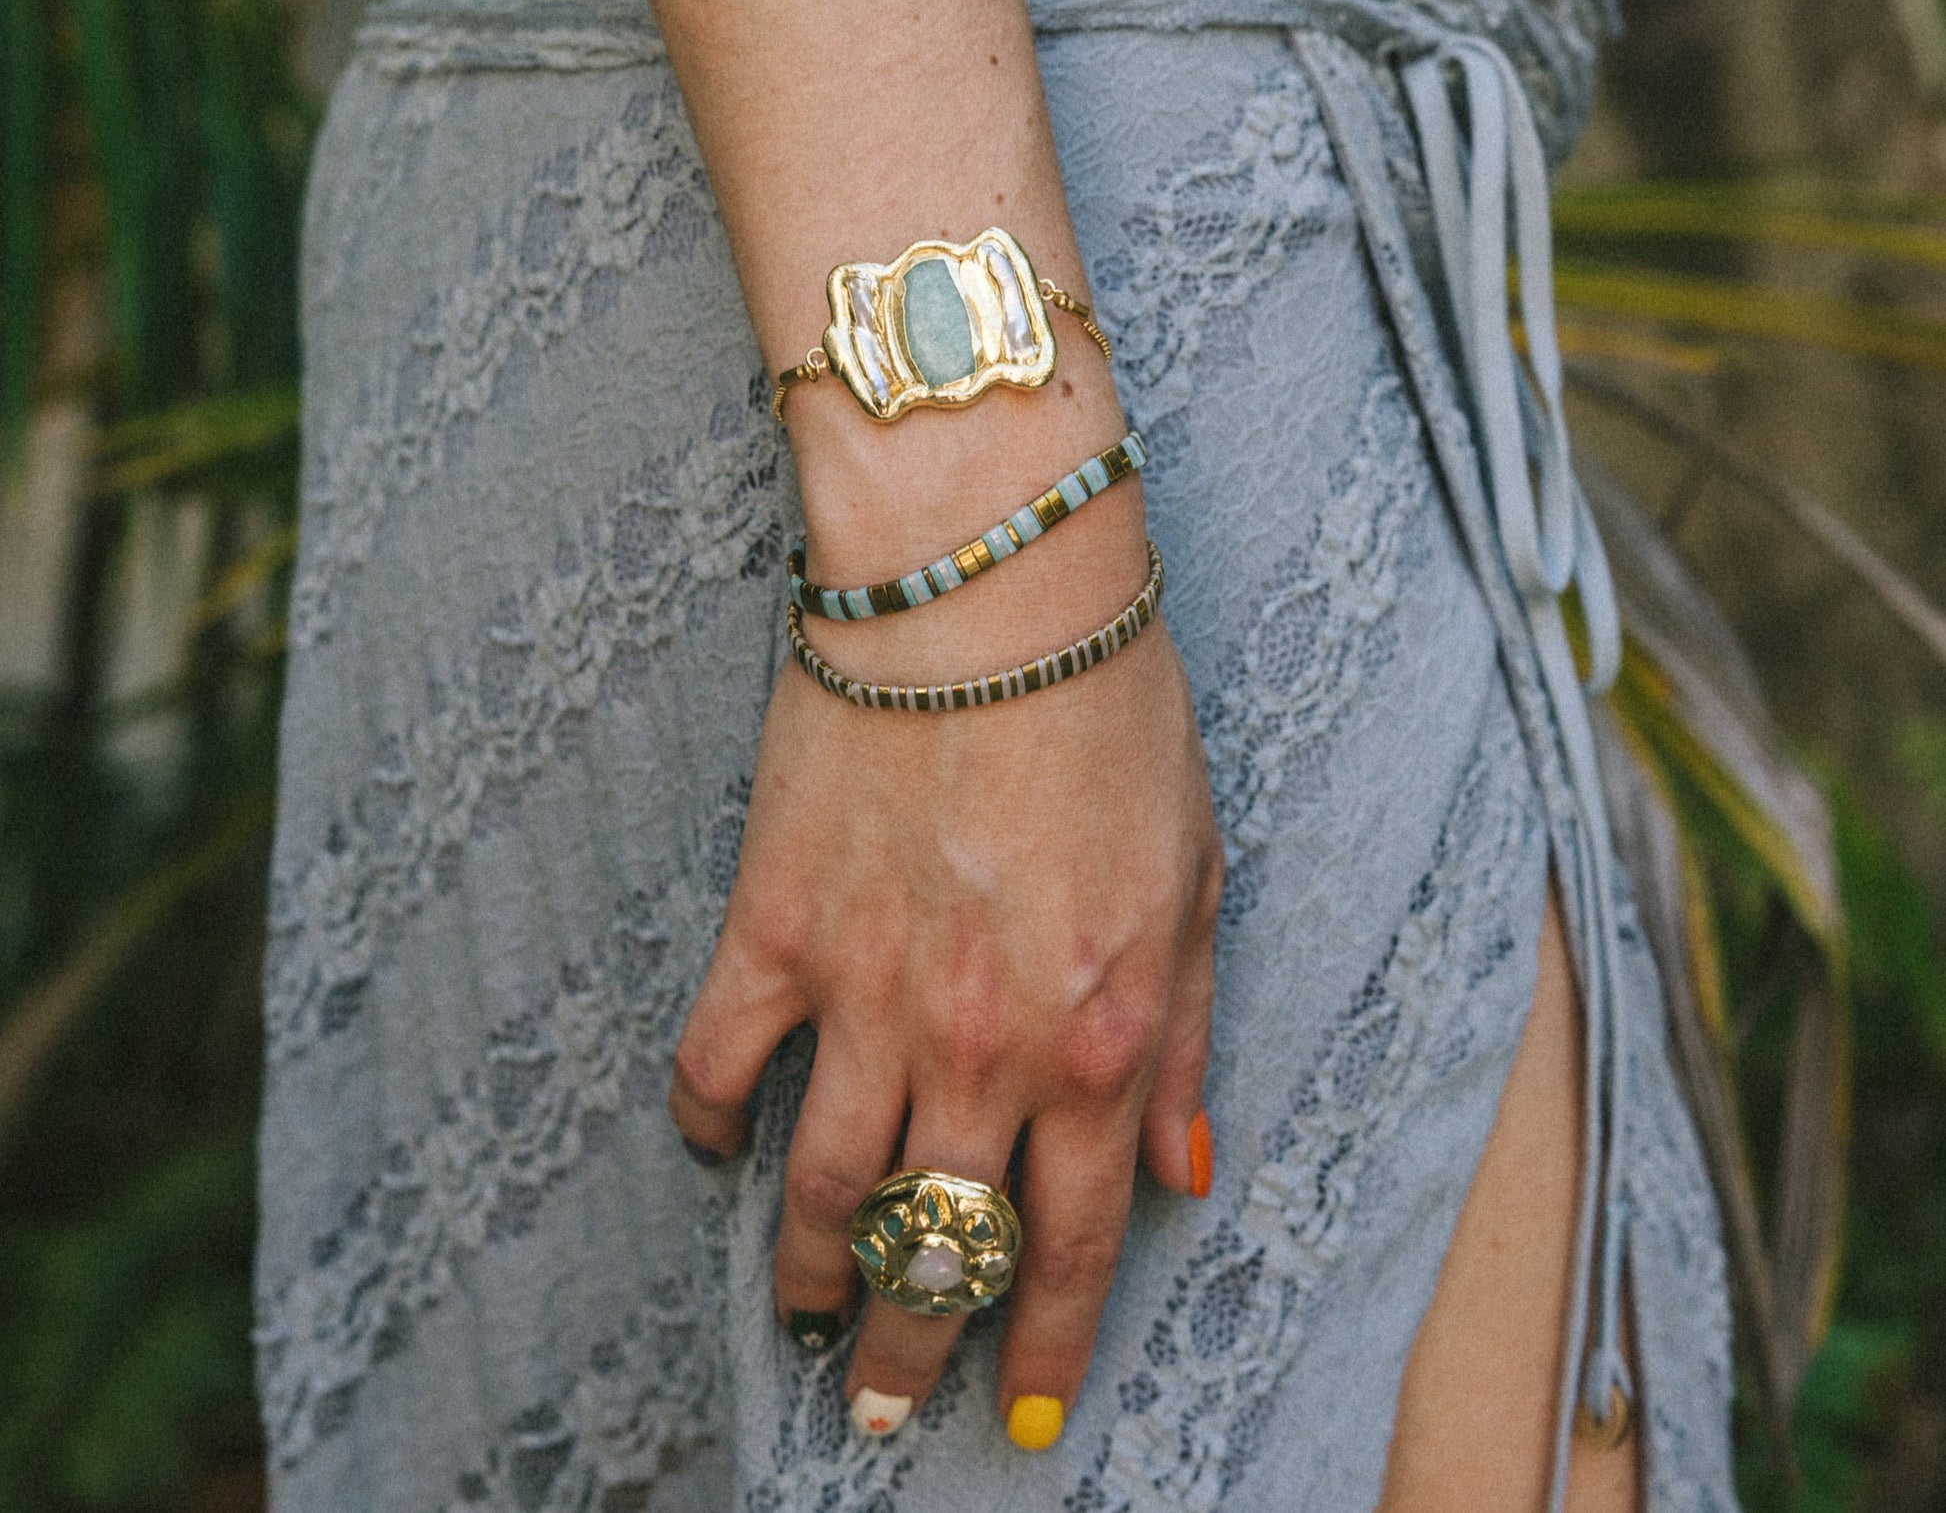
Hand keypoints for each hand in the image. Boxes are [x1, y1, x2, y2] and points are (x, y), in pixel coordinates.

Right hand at [667, 417, 1222, 1449]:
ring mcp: (868, 993)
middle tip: (887, 1404)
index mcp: (1102, 1036)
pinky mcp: (773, 928)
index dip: (1047, 1344)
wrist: (992, 590)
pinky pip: (714, 1063)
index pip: (1072, 1243)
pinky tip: (708, 1144)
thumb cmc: (1113, 714)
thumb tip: (1185, 1175)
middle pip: (937, 1247)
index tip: (1027, 1410)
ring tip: (805, 1310)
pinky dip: (702, 1120)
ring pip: (822, 1190)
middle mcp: (985, 1044)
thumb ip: (1190, 1038)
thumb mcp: (1197, 879)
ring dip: (809, 1273)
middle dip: (916, 1346)